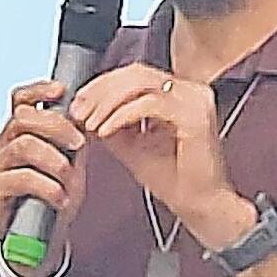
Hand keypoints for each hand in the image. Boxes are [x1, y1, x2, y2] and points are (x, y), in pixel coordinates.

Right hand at [0, 80, 89, 245]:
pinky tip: (59, 197)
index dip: (38, 90)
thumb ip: (73, 137)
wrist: (43, 235)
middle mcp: (2, 144)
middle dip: (57, 127)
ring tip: (69, 177)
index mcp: (18, 132)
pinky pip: (21, 177)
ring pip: (23, 145)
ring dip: (54, 160)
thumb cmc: (54, 195)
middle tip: (79, 144)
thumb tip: (89, 112)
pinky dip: (46, 186)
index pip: (20, 100)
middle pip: (23, 118)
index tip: (61, 92)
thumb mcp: (70, 160)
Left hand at [67, 64, 252, 249]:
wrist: (198, 203)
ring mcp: (196, 100)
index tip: (78, 103)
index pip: (135, 74)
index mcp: (179, 93)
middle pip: (136, 73)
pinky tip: (104, 131)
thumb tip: (85, 110)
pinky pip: (150, 105)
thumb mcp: (131, 145)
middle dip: (100, 92)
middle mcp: (191, 91)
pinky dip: (121, 116)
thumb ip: (111, 123)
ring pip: (141, 84)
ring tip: (89, 124)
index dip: (101, 85)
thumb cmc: (173, 178)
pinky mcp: (195, 116)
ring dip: (107, 103)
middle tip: (78, 111)